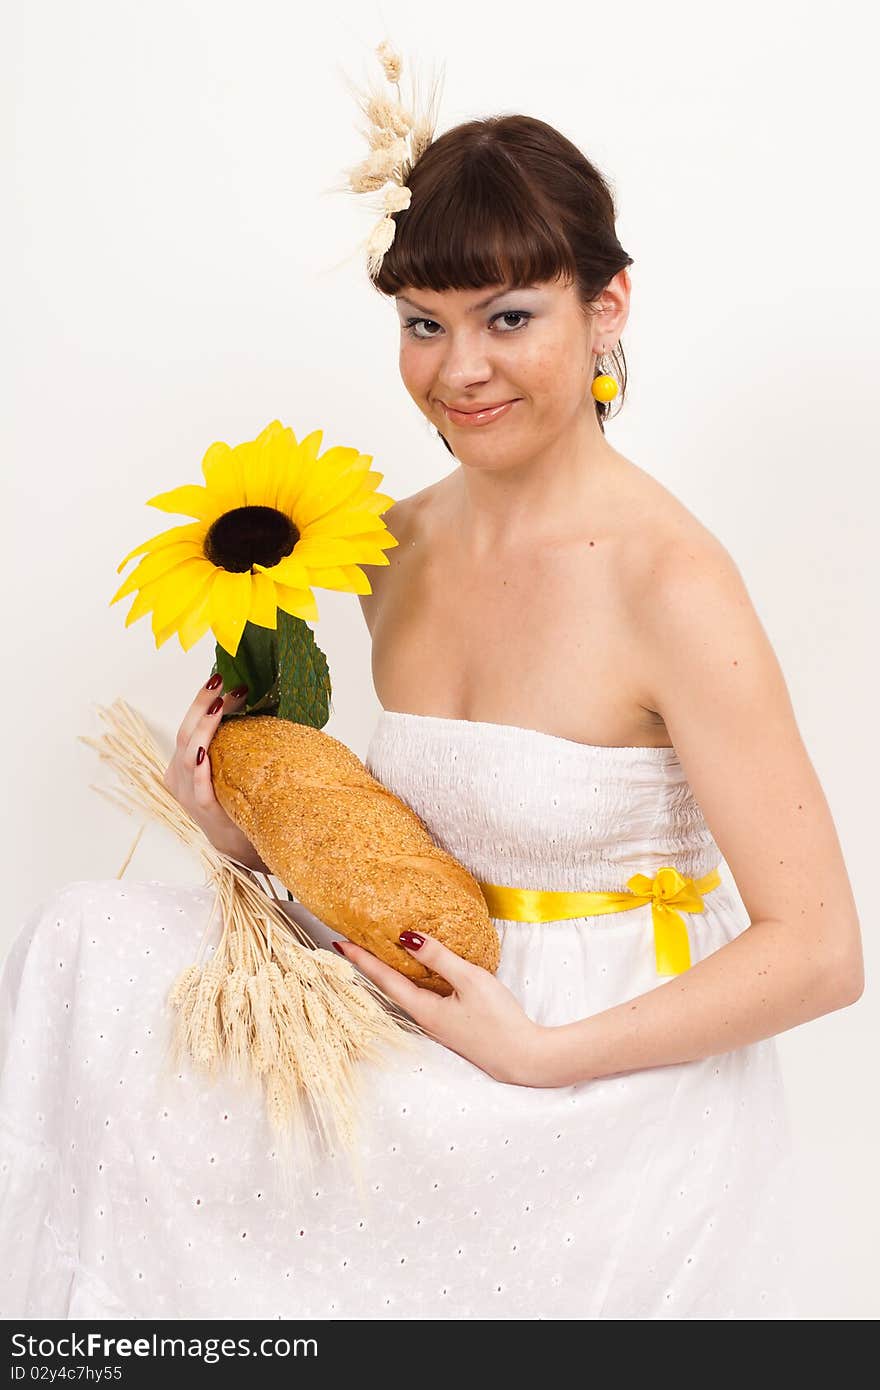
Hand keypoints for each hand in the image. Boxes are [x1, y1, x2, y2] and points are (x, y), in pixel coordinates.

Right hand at [162, 674, 263, 866]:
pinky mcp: (203, 810)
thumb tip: (254, 701)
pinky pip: (198, 787)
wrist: (241, 844)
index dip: (203, 701)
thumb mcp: (227, 767)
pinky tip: (205, 754)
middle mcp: (178, 776)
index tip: (222, 679)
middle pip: (185, 733)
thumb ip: (230, 742)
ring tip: (220, 704)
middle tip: (222, 682)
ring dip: (205, 727)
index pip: (189, 725)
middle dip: (203, 704)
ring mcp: (187, 793)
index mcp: (182, 764)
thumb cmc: (235, 800)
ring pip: (189, 754)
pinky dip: (200, 769)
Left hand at [335, 930, 547, 1086]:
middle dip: (371, 965)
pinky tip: (420, 972)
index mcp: (424, 1009)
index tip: (340, 943)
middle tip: (353, 943)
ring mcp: (439, 1024)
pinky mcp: (452, 1025)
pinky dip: (414, 980)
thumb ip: (439, 958)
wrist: (526, 1058)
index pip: (384, 979)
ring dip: (391, 972)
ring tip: (379, 953)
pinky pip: (424, 998)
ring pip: (407, 993)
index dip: (362, 959)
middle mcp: (425, 1019)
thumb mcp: (470, 981)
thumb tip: (407, 937)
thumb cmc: (500, 1021)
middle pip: (390, 987)